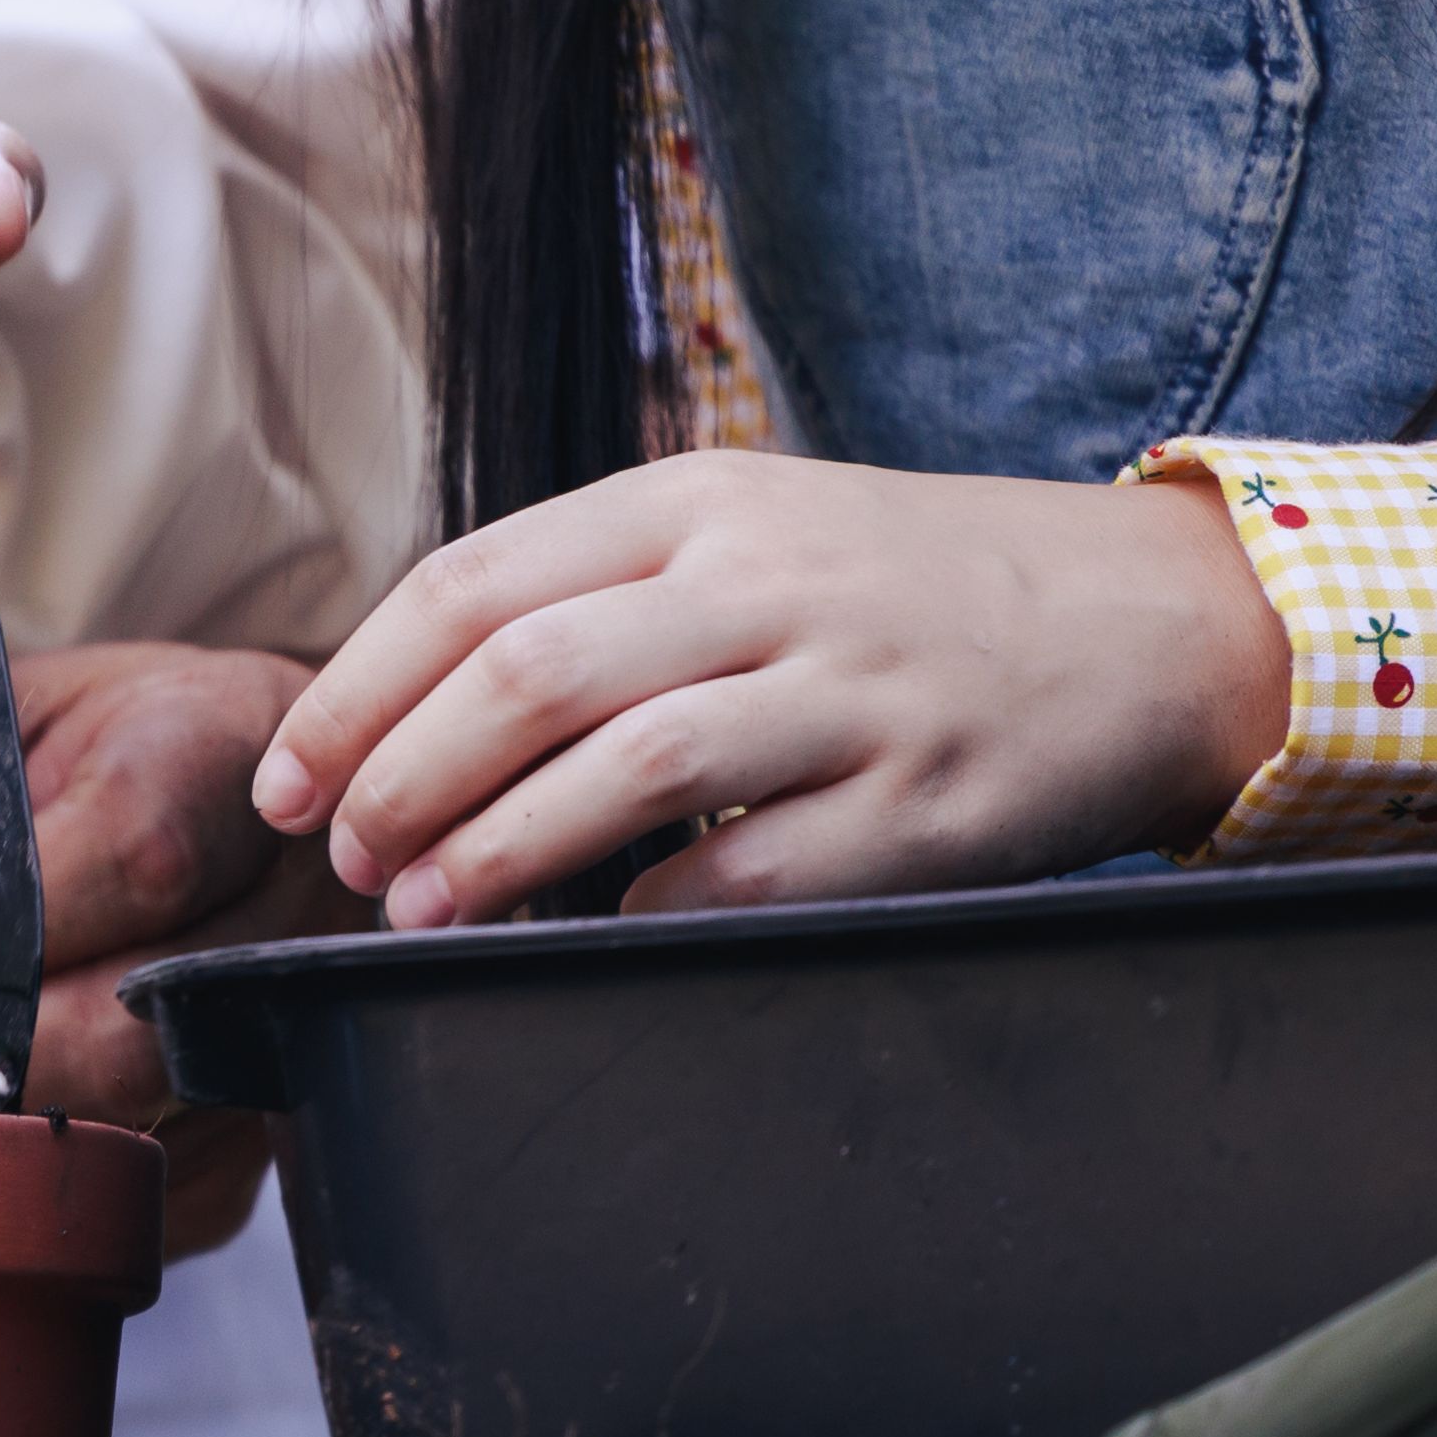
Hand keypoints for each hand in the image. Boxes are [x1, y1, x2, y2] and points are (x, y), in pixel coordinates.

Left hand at [0, 640, 342, 1254]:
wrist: (209, 793)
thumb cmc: (66, 750)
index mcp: (218, 756)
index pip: (138, 860)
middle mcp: (283, 912)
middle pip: (123, 1039)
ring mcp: (279, 1049)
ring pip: (111, 1143)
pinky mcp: (247, 1162)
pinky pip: (109, 1208)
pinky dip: (6, 1174)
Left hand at [256, 452, 1293, 927]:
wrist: (1147, 622)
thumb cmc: (901, 587)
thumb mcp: (750, 527)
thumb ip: (601, 589)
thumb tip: (412, 707)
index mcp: (694, 498)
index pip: (470, 585)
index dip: (357, 690)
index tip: (290, 778)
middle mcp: (762, 580)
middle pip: (523, 675)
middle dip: (400, 778)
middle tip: (342, 855)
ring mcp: (848, 691)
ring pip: (623, 767)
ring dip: (493, 852)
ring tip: (418, 908)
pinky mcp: (921, 804)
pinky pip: (749, 869)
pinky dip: (644, 911)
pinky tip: (587, 938)